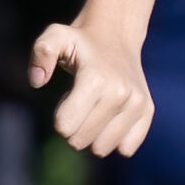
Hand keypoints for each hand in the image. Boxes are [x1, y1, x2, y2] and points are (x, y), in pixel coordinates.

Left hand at [29, 18, 153, 156]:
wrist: (115, 35)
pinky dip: (113, 140)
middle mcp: (120, 93)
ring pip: (101, 149)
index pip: (65, 128)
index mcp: (95, 80)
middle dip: (73, 129)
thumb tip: (37, 81)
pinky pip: (126, 149)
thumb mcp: (55, 38)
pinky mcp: (146, 111)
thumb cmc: (79, 42)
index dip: (60, 118)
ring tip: (95, 108)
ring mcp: (136, 103)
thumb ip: (41, 54)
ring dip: (92, 135)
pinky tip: (111, 118)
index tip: (67, 98)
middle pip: (80, 142)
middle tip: (80, 104)